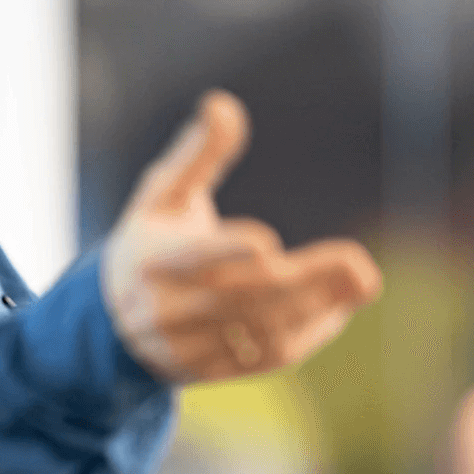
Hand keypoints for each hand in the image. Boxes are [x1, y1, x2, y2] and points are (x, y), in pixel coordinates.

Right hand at [101, 90, 382, 382]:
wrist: (110, 321)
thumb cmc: (149, 239)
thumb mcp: (162, 193)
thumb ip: (197, 153)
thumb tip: (222, 103)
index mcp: (151, 259)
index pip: (191, 258)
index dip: (227, 252)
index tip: (268, 243)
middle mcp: (167, 309)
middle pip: (241, 296)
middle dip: (302, 279)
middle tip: (355, 260)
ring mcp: (189, 345)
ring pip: (259, 330)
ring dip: (316, 306)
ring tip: (363, 279)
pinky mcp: (212, 370)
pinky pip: (267, 356)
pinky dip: (310, 333)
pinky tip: (341, 305)